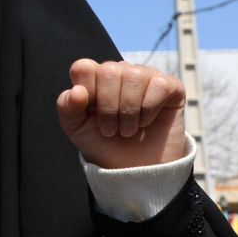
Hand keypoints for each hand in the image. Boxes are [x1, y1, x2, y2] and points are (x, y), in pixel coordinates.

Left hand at [56, 59, 186, 168]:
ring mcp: (146, 76)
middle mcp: (120, 72)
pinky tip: (146, 122)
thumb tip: (77, 91)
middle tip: (111, 130)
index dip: (86, 92)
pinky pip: (159, 84)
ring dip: (129, 110)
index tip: (91, 115)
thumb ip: (67, 108)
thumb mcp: (77, 129)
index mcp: (95, 78)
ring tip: (128, 130)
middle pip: (108, 71)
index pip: (84, 67)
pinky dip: (149, 109)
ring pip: (134, 75)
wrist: (135, 169)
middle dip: (108, 107)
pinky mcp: (170, 86)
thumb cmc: (105, 143)